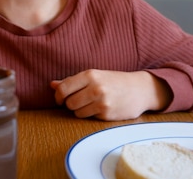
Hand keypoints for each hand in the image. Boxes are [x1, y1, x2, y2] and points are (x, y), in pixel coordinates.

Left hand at [50, 69, 171, 120]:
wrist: (140, 89)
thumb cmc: (114, 81)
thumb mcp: (94, 76)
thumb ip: (72, 81)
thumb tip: (52, 84)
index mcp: (90, 75)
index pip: (63, 88)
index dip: (58, 96)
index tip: (60, 99)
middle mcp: (95, 88)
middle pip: (69, 102)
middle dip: (70, 104)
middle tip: (78, 101)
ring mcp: (101, 102)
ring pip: (77, 112)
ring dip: (80, 110)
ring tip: (90, 104)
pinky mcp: (107, 114)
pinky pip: (89, 118)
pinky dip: (91, 115)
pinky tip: (100, 108)